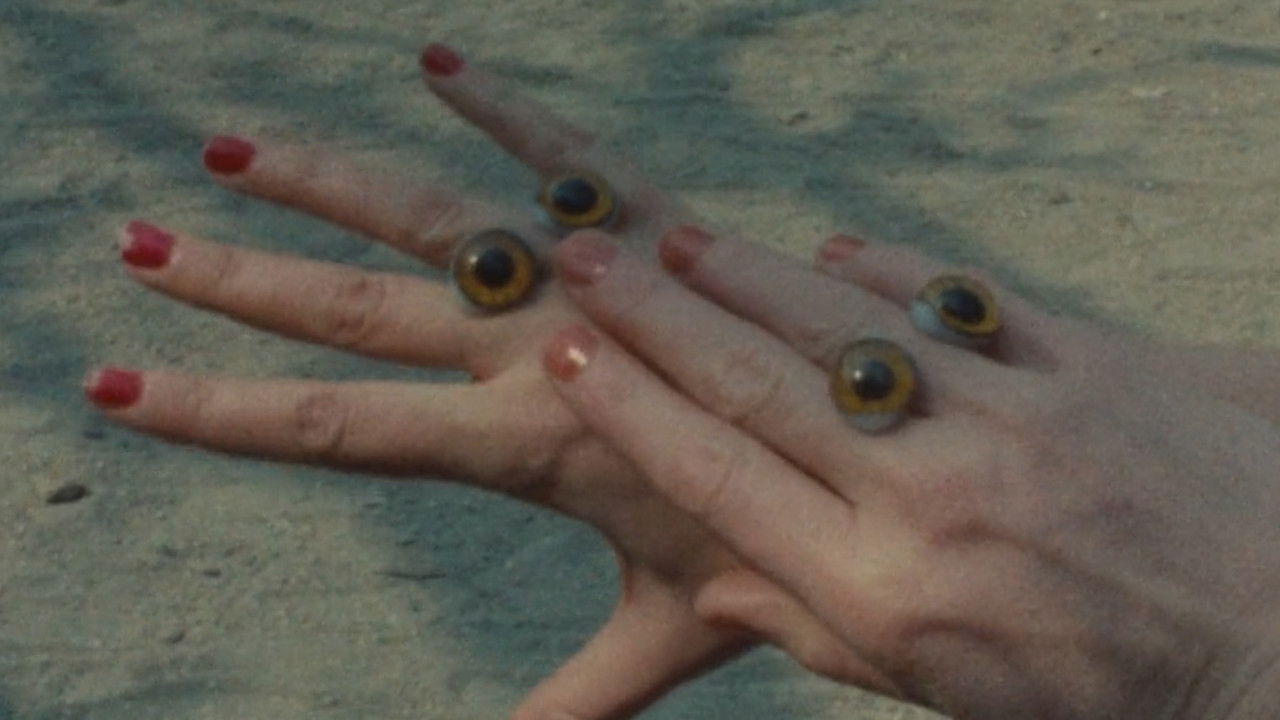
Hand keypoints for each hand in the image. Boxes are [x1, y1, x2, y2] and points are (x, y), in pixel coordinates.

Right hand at [83, 46, 875, 718]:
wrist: (917, 473)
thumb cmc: (788, 556)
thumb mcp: (666, 635)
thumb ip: (578, 701)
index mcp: (534, 445)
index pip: (344, 431)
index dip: (221, 414)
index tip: (115, 387)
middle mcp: (550, 348)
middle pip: (364, 307)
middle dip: (241, 280)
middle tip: (135, 244)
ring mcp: (600, 276)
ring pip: (445, 215)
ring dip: (330, 181)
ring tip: (232, 147)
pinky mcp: (662, 225)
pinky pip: (576, 158)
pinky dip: (507, 111)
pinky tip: (434, 60)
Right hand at [541, 225, 1279, 718]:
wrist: (1277, 638)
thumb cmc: (1096, 687)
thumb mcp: (942, 688)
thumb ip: (821, 626)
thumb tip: (720, 590)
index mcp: (884, 588)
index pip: (722, 479)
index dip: (632, 408)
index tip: (567, 353)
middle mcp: (930, 495)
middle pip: (761, 386)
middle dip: (655, 317)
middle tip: (580, 260)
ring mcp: (1009, 420)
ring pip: (846, 329)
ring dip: (748, 275)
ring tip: (672, 239)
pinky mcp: (1083, 369)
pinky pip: (965, 303)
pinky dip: (891, 269)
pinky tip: (833, 245)